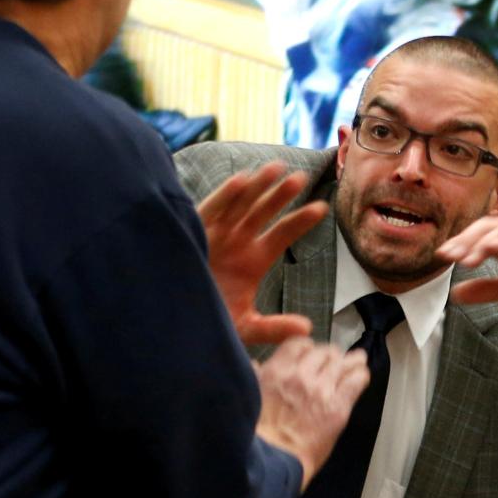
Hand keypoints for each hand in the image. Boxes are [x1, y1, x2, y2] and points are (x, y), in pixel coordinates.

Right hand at [198, 162, 329, 345]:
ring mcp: (217, 235)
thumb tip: (307, 329)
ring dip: (257, 186)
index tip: (321, 209)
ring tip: (277, 168)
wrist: (176, 324)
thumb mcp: (246, 328)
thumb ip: (275, 328)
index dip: (300, 221)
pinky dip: (225, 197)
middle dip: (280, 195)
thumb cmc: (210, 321)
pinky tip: (241, 181)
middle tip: (301, 178)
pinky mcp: (195, 234)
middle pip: (264, 212)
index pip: (282, 234)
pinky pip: (211, 210)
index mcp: (254, 260)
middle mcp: (238, 242)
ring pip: (241, 204)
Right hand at [255, 338, 370, 488]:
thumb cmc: (256, 436)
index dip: (308, 347)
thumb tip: (255, 365)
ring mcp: (322, 390)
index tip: (310, 352)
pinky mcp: (338, 407)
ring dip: (350, 360)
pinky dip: (360, 374)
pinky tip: (361, 374)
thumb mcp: (248, 396)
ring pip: (343, 363)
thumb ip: (255, 377)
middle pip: (324, 352)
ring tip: (356, 360)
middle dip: (329, 355)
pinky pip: (356, 382)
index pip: (299, 344)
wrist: (272, 461)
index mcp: (277, 370)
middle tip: (333, 361)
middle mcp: (301, 375)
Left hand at [439, 218, 497, 308]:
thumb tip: (456, 294)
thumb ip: (486, 290)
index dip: (460, 243)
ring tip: (464, 259)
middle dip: (463, 239)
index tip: (442, 256)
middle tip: (446, 256)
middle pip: (485, 225)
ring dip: (479, 241)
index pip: (479, 236)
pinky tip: (490, 252)